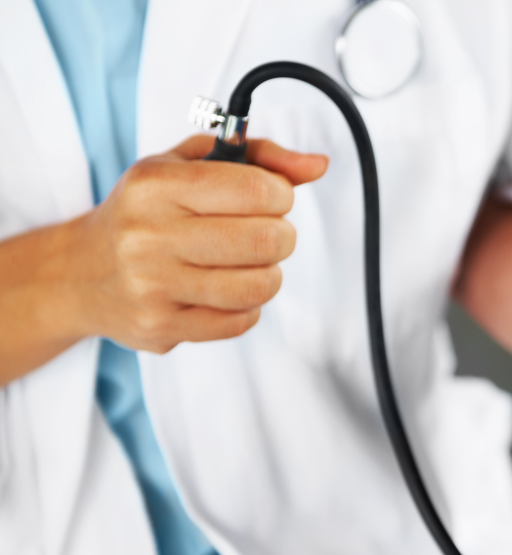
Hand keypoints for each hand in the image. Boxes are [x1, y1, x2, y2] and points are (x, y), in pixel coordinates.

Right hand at [67, 135, 327, 351]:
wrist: (81, 273)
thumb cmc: (147, 212)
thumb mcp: (189, 165)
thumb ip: (259, 156)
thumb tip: (317, 165)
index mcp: (156, 186)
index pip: (256, 188)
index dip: (282, 194)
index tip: (271, 198)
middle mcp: (148, 235)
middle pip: (264, 240)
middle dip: (281, 236)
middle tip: (266, 233)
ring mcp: (152, 286)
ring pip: (258, 286)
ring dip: (268, 274)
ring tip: (250, 263)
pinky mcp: (161, 327)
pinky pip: (240, 322)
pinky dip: (247, 307)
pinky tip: (225, 290)